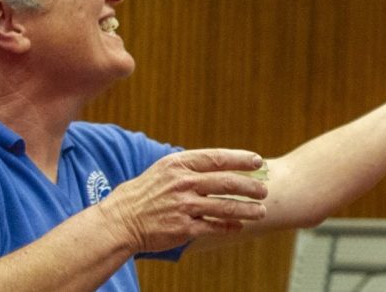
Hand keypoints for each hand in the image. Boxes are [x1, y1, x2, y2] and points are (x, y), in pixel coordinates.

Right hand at [97, 149, 268, 253]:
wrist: (121, 221)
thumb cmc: (144, 193)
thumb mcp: (164, 169)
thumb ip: (190, 165)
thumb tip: (218, 162)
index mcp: (179, 164)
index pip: (217, 158)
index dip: (240, 159)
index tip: (257, 161)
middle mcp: (184, 183)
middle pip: (226, 182)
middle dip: (250, 186)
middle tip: (265, 189)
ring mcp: (184, 206)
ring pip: (225, 206)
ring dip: (247, 209)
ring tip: (261, 211)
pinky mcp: (183, 228)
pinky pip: (213, 226)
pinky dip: (229, 226)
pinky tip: (239, 226)